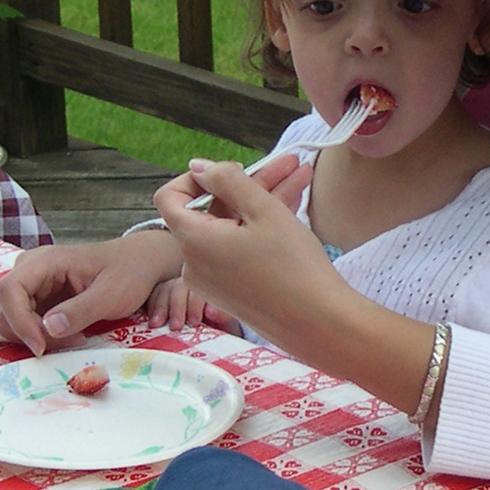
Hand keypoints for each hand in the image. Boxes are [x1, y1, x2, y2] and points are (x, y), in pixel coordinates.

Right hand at [0, 231, 181, 353]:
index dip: (18, 322)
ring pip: (2, 315)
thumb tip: (50, 329)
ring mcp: (30, 283)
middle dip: (23, 332)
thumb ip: (81, 311)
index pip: (8, 289)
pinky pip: (18, 320)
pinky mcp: (36, 297)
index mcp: (46, 260)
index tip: (41, 346)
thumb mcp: (111, 294)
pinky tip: (66, 334)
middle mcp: (30, 268)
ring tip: (66, 338)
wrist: (138, 263)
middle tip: (63, 342)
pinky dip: (34, 334)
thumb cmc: (128, 273)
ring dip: (26, 335)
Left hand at [153, 155, 336, 332]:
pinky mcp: (232, 292)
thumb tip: (198, 167)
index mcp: (193, 241)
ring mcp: (213, 281)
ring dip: (261, 202)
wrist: (319, 325)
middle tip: (287, 164)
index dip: (197, 178)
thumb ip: (227, 180)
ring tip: (301, 177)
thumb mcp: (262, 209)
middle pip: (210, 211)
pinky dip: (259, 229)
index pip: (170, 197)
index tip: (233, 172)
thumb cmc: (293, 266)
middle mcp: (194, 264)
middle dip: (248, 184)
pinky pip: (237, 250)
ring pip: (230, 228)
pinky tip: (293, 206)